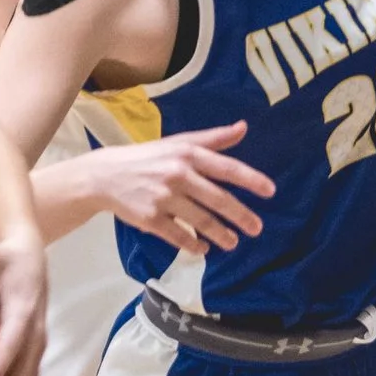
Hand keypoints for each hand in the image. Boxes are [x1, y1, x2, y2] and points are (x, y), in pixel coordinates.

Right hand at [91, 122, 274, 256]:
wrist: (105, 175)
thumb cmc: (148, 158)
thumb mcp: (178, 143)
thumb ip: (212, 139)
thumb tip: (243, 127)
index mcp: (186, 153)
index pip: (226, 167)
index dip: (250, 179)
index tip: (270, 192)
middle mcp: (177, 174)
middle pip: (217, 199)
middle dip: (240, 216)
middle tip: (257, 228)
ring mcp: (163, 198)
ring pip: (200, 221)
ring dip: (220, 234)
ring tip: (233, 243)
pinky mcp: (151, 218)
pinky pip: (179, 236)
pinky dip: (194, 244)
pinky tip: (203, 248)